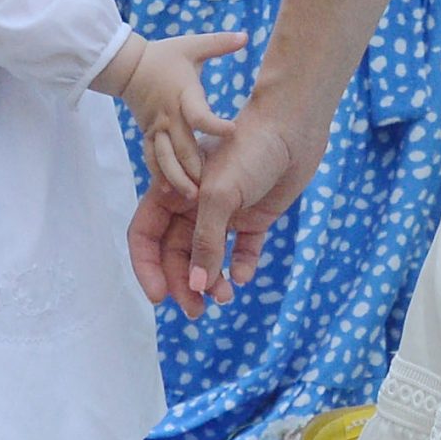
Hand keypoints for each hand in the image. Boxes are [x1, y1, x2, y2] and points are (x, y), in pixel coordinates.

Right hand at [120, 30, 247, 200]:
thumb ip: (220, 43)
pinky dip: (160, 174)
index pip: (199, 113)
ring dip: (178, 178)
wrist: (128, 66)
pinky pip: (152, 158)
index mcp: (184, 94)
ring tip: (193, 196)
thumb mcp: (193, 46)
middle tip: (211, 188)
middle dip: (196, 168)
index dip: (215, 124)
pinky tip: (169, 190)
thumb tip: (246, 35)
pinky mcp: (149, 134)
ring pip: (166, 158)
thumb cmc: (165, 56)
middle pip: (182, 146)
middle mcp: (170, 115)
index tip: (232, 131)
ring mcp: (157, 128)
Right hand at [129, 103, 323, 317]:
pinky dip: (240, 267)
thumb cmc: (250, 150)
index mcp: (174, 192)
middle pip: (176, 255)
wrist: (294, 128)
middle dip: (183, 284)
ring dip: (211, 282)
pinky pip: (241, 251)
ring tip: (225, 297)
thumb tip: (197, 285)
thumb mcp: (220, 195)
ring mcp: (224, 214)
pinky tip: (244, 276)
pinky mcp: (253, 219)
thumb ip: (205, 242)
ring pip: (207, 258)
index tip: (160, 297)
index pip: (146, 236)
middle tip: (197, 311)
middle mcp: (194, 206)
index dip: (147, 268)